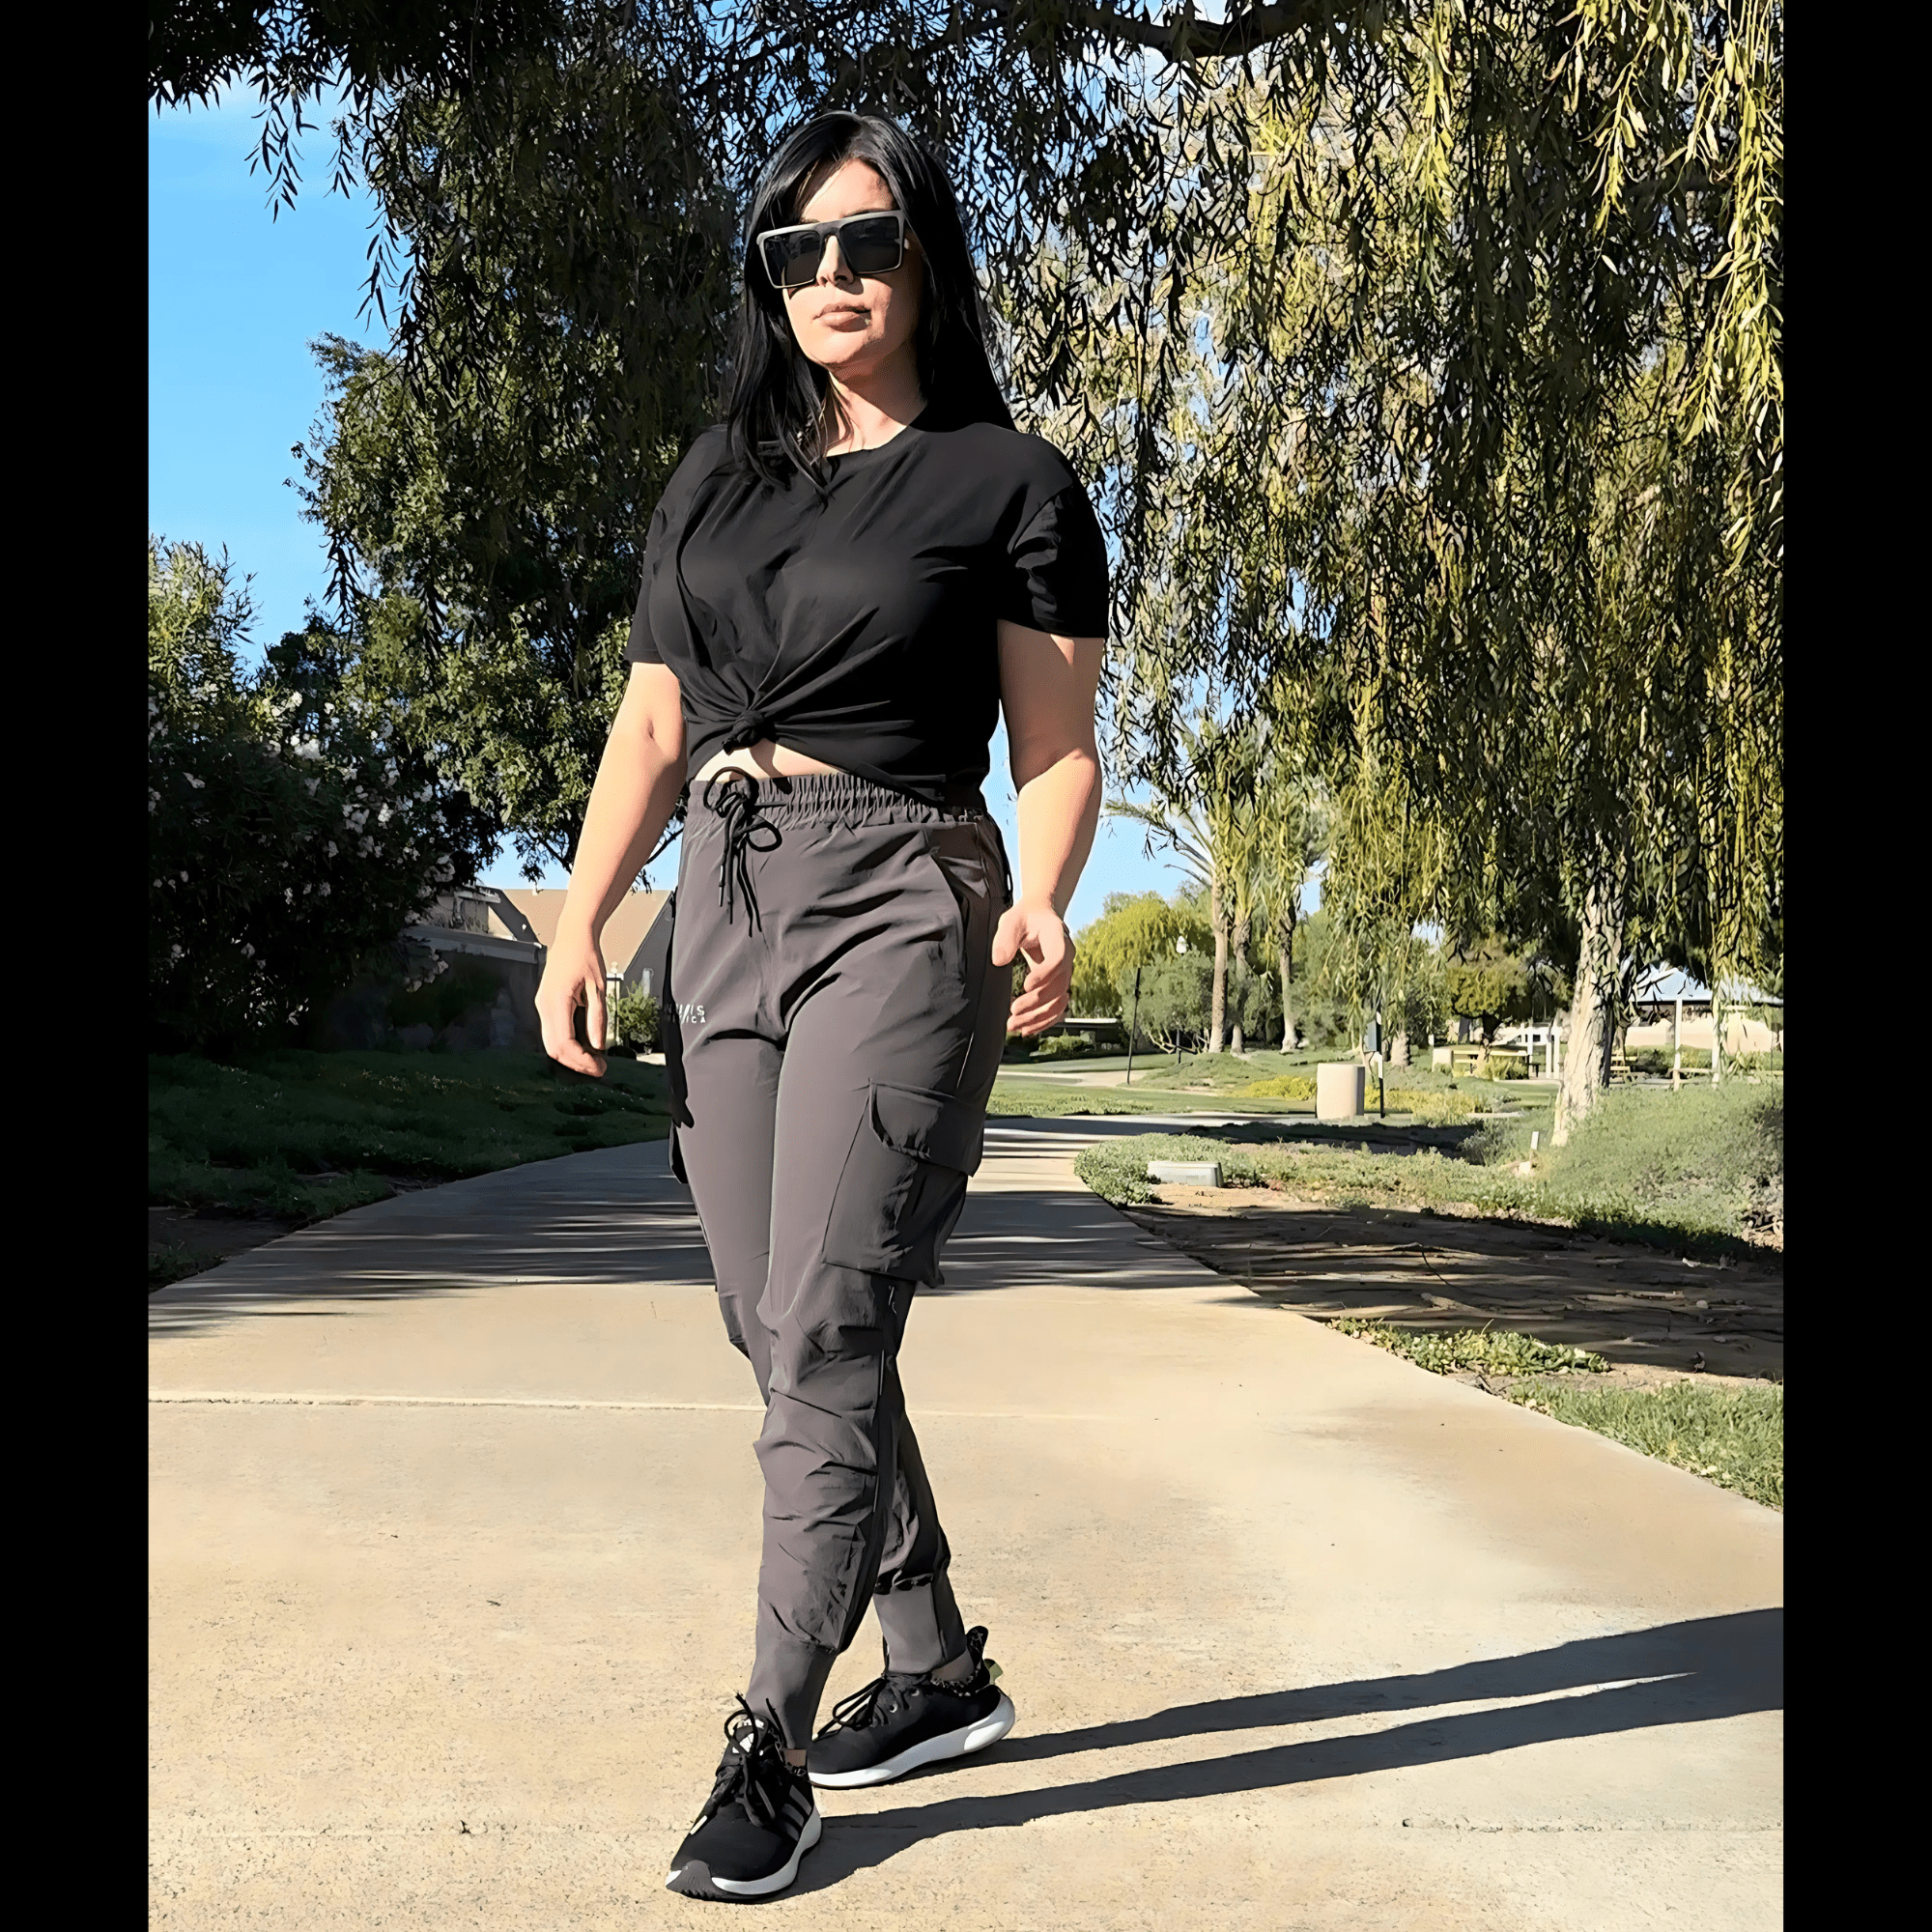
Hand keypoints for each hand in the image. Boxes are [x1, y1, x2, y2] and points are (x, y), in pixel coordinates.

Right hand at [535, 930, 609, 1075]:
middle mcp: (544, 1005)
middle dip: (575, 1063)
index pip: (564, 1044)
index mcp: (557, 1001)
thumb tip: (597, 1046)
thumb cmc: (586, 955)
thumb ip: (597, 1018)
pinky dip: (566, 1044)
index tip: (599, 1068)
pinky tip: (582, 1045)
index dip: (581, 1061)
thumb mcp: (599, 988)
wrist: (573, 936)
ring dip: (570, 1055)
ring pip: (550, 1043)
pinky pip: (551, 1032)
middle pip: (554, 1049)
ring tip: (593, 1059)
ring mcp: (542, 1005)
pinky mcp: (545, 1004)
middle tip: (598, 1069)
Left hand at [992, 898, 1073, 1036]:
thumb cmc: (1026, 918)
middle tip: (1013, 1012)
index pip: (1058, 960)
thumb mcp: (1011, 920)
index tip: (1025, 986)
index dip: (1044, 975)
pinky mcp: (1058, 985)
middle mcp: (1066, 958)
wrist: (1040, 916)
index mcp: (1058, 939)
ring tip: (1015, 1026)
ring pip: (1059, 1001)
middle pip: (1058, 986)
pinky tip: (1027, 1029)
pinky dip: (1044, 1021)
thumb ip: (1005, 938)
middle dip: (1036, 1003)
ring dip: (1038, 1017)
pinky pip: (1057, 1008)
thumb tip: (999, 961)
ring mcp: (1064, 973)